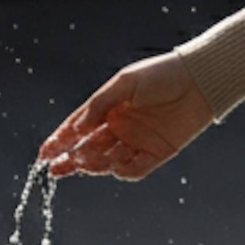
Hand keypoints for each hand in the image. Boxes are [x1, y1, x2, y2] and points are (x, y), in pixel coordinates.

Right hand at [37, 51, 215, 181]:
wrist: (200, 80)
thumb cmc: (162, 75)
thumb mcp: (125, 83)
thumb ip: (100, 104)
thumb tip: (76, 128)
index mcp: (110, 109)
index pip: (79, 128)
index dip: (60, 141)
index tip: (44, 153)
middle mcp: (121, 127)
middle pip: (89, 149)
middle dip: (71, 159)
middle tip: (57, 166)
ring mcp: (138, 142)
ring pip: (108, 161)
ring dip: (95, 163)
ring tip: (86, 159)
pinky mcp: (158, 153)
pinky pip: (135, 169)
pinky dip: (123, 170)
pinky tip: (115, 165)